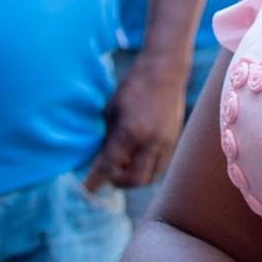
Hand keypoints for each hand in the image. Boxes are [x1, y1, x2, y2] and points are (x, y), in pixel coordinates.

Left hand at [86, 53, 189, 191]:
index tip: (86, 190)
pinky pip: (159, 167)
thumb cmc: (133, 86)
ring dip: (134, 177)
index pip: (110, 165)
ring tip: (122, 166)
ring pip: (150, 177)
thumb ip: (107, 138)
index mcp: (131, 132)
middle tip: (108, 175)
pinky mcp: (174, 141)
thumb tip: (100, 160)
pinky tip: (136, 157)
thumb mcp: (112, 110)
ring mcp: (166, 143)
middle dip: (118, 182)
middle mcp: (151, 142)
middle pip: (134, 179)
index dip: (96, 180)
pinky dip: (146, 169)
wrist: (165, 71)